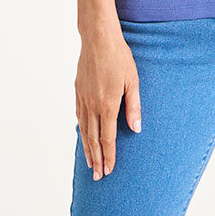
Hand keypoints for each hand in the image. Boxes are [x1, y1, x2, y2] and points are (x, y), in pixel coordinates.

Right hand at [75, 23, 141, 178]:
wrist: (98, 39)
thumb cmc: (120, 58)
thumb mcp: (133, 82)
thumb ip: (134, 107)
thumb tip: (136, 130)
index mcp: (108, 105)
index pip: (107, 138)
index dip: (109, 156)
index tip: (109, 170)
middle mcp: (92, 105)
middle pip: (93, 139)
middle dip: (96, 159)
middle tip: (98, 176)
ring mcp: (83, 98)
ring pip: (84, 130)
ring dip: (87, 149)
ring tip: (90, 163)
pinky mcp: (78, 91)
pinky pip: (79, 116)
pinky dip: (81, 130)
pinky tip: (83, 136)